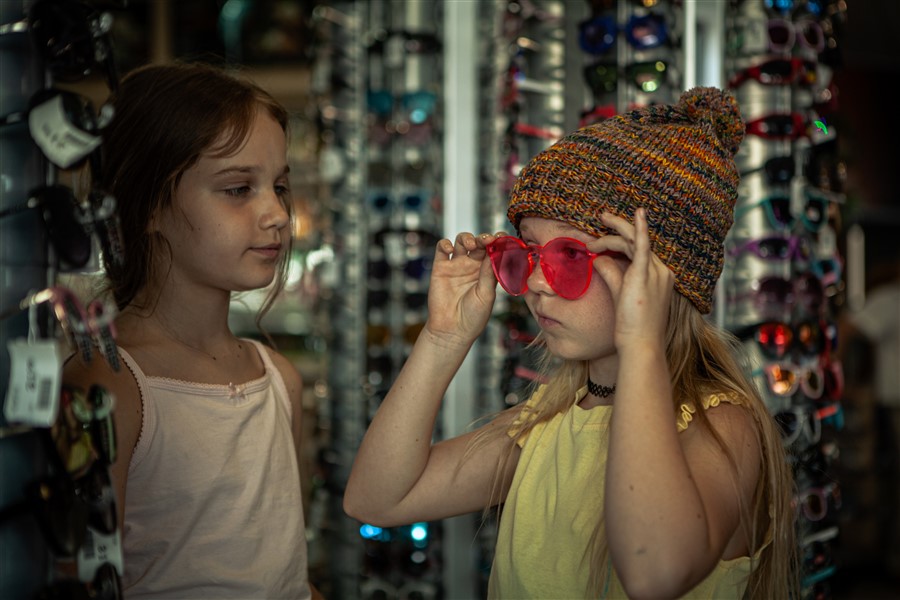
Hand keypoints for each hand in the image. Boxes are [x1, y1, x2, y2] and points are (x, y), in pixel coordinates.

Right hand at [423, 232, 501, 347]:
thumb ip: (489, 273)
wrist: (452, 331)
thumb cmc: (473, 317)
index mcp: (487, 272)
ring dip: (467, 238)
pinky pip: (442, 249)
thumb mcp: (486, 294)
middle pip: (479, 243)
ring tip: (471, 245)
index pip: (494, 251)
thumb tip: (495, 252)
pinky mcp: (440, 268)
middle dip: (484, 238)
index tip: (503, 238)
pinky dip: (445, 244)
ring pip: (462, 241)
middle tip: (488, 240)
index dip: (499, 242)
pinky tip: (451, 249)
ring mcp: (456, 266)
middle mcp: (473, 267)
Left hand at [587, 208, 673, 351]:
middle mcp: (661, 271)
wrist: (641, 344)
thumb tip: (598, 258)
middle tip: (601, 217)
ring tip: (591, 238)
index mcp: (658, 276)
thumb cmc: (631, 326)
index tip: (601, 239)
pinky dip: (639, 229)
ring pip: (633, 242)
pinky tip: (638, 214)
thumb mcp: (619, 293)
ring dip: (611, 236)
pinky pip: (644, 246)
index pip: (638, 250)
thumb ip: (610, 273)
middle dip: (618, 229)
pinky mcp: (646, 275)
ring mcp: (656, 272)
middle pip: (636, 242)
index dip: (619, 242)